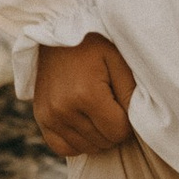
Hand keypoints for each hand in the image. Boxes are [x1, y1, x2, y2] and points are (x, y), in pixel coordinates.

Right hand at [31, 34, 137, 158]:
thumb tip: (137, 122)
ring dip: (98, 135)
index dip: (128, 121)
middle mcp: (64, 110)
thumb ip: (131, 92)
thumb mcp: (117, 60)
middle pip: (103, 142)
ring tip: (99, 110)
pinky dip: (78, 142)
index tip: (123, 103)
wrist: (55, 30)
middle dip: (114, 128)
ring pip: (86, 148)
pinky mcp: (41, 119)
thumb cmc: (92, 44)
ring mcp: (49, 116)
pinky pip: (63, 148)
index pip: (118, 132)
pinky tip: (85, 125)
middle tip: (112, 104)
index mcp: (86, 94)